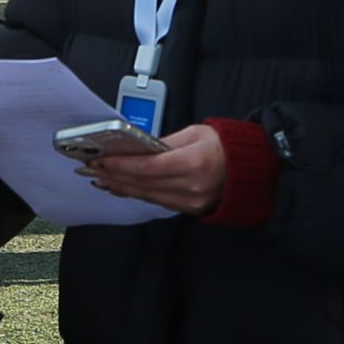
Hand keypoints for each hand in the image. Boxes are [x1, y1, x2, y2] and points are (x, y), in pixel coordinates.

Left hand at [87, 122, 227, 216]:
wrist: (253, 167)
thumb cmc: (226, 145)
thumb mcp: (195, 133)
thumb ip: (164, 143)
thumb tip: (135, 148)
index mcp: (194, 163)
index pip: (147, 168)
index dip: (120, 165)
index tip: (100, 160)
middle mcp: (192, 187)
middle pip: (143, 184)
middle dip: (113, 176)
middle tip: (90, 169)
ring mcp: (191, 202)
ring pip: (147, 196)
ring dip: (120, 187)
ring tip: (100, 179)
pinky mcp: (190, 209)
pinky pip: (157, 202)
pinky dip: (137, 194)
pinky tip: (122, 188)